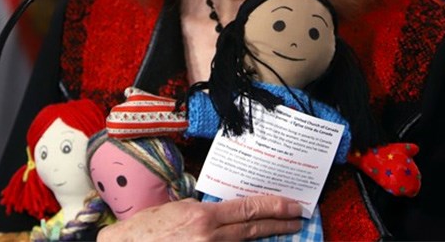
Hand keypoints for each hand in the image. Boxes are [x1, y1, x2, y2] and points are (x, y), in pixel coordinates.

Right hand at [96, 195, 302, 240]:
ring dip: (264, 238)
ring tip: (283, 232)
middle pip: (253, 229)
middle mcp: (210, 237)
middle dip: (278, 223)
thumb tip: (224, 212)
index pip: (249, 209)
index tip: (292, 205)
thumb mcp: (178, 209)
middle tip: (297, 218)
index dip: (274, 206)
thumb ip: (204, 211)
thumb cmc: (147, 229)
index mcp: (204, 217)